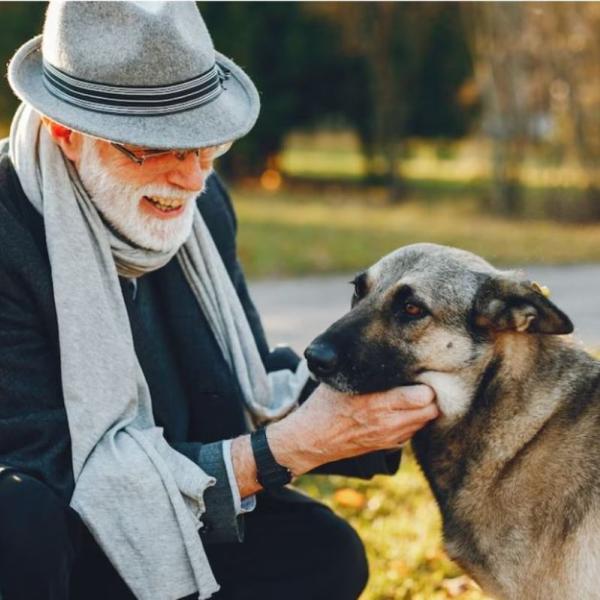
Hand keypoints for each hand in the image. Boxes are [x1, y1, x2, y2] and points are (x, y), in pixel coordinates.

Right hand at [267, 384, 437, 476]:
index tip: (420, 372)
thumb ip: (367, 369)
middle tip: (422, 383)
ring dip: (424, 409)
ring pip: (425, 422)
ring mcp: (390, 436)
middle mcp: (389, 422)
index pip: (424, 396)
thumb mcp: (343, 381)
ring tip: (413, 396)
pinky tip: (401, 411)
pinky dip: (413, 422)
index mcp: (379, 403)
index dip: (427, 383)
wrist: (312, 438)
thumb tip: (384, 347)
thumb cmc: (325, 404)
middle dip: (430, 396)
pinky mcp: (388, 446)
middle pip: (431, 410)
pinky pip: (413, 432)